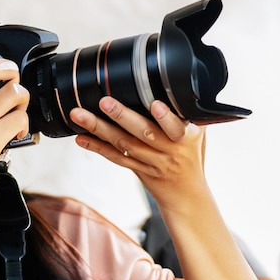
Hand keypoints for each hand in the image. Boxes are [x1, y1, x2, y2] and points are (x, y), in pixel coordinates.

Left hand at [69, 96, 205, 210]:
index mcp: (185, 138)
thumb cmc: (192, 156)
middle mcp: (167, 151)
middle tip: (104, 102)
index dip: (166, 118)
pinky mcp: (136, 169)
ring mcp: (150, 162)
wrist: (186, 196)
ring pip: (123, 145)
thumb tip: (180, 83)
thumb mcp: (199, 134)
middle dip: (123, 116)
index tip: (155, 105)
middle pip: (143, 133)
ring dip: (99, 129)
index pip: (176, 128)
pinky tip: (81, 137)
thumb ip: (190, 113)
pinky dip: (96, 147)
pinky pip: (114, 157)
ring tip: (80, 115)